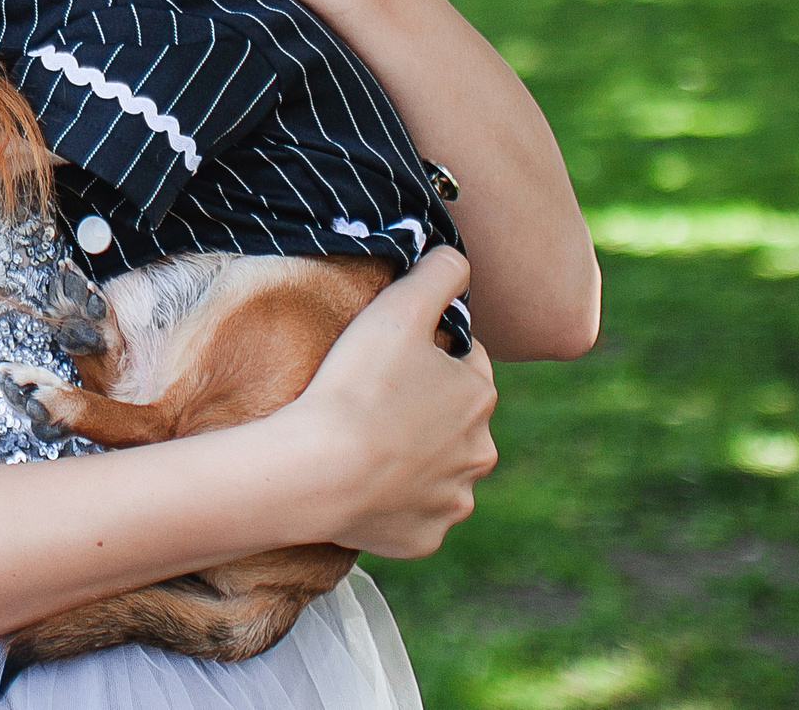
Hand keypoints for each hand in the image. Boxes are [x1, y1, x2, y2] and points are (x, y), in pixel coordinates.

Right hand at [276, 249, 497, 558]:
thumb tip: (459, 259)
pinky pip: (415, 513)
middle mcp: (480, 453)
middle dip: (427, 407)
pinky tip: (365, 484)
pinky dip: (396, 502)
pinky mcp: (424, 539)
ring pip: (440, 469)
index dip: (431, 351)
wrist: (319, 471)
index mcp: (479, 396)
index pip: (467, 360)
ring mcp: (453, 501)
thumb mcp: (399, 307)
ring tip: (367, 442)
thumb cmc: (358, 384)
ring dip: (415, 457)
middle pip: (456, 418)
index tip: (394, 356)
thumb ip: (439, 272)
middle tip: (375, 398)